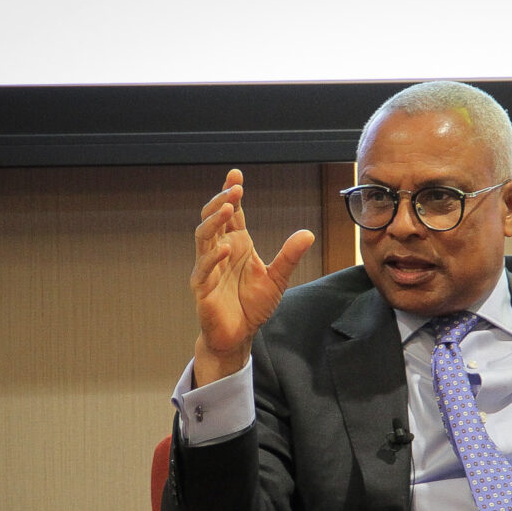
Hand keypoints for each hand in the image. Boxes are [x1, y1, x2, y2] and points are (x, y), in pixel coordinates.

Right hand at [190, 168, 315, 385]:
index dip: (231, 194)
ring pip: (203, 238)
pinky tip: (224, 249)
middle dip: (221, 202)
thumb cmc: (253, 305)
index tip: (236, 175)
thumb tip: (308, 233)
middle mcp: (220, 252)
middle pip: (213, 219)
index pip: (232, 215)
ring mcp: (208, 269)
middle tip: (234, 189)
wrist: (238, 335)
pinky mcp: (203, 289)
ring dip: (214, 222)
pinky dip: (212, 259)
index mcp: (236, 245)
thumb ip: (289, 256)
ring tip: (228, 209)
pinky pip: (203, 270)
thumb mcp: (277, 278)